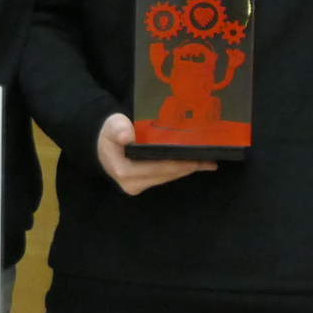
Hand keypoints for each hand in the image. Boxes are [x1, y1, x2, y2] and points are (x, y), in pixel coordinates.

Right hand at [97, 114, 211, 194]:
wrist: (102, 143)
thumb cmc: (109, 132)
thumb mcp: (112, 125)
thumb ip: (118, 128)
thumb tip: (126, 136)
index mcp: (124, 171)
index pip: (158, 168)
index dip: (178, 163)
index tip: (197, 158)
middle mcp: (132, 184)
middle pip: (166, 175)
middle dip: (188, 167)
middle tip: (210, 161)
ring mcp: (137, 186)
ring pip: (167, 177)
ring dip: (187, 170)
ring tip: (208, 163)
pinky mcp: (143, 184)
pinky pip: (164, 177)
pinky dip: (179, 170)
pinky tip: (195, 165)